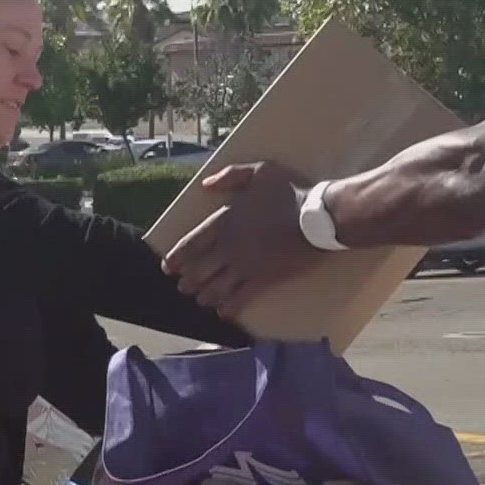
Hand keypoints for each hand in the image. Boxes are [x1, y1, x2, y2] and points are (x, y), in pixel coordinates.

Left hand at [161, 161, 324, 318]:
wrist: (317, 217)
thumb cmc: (290, 191)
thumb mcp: (260, 171)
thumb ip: (230, 176)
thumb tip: (206, 185)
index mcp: (224, 220)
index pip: (191, 243)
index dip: (176, 258)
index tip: (167, 267)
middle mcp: (229, 246)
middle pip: (200, 270)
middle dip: (189, 282)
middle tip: (183, 288)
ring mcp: (245, 265)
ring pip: (216, 287)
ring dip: (205, 296)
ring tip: (201, 300)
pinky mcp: (263, 279)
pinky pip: (241, 298)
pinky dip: (229, 307)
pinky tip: (224, 313)